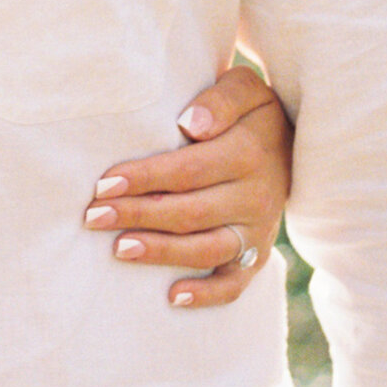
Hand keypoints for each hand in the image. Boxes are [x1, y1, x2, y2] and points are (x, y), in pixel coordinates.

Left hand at [83, 54, 292, 304]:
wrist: (292, 146)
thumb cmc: (250, 113)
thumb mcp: (245, 89)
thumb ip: (221, 99)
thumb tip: (191, 124)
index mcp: (249, 153)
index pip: (189, 171)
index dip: (144, 178)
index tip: (104, 183)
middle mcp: (257, 196)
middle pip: (190, 212)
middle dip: (137, 214)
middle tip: (93, 216)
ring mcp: (258, 230)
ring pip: (207, 249)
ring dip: (160, 251)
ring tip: (119, 249)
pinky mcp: (258, 254)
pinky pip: (236, 282)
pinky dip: (207, 295)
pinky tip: (172, 296)